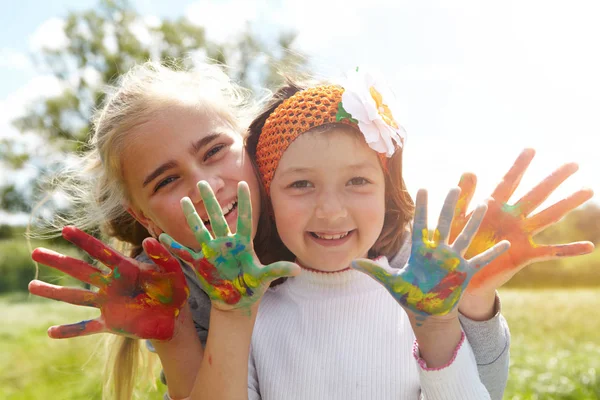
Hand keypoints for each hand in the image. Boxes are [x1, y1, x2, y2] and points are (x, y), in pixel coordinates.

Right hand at [29, 226, 188, 339]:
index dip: (84, 240)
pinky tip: (51, 332)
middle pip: (81, 270)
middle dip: (59, 261)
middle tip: (36, 252)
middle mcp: (112, 284)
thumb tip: (149, 240)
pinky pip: (87, 327)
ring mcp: (109, 304)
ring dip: (55, 292)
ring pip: (77, 297)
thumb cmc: (174, 290)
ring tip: (33, 286)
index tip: (66, 229)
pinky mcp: (111, 324)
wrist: (175, 319)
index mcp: (125, 268)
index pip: (101, 251)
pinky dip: (70, 330)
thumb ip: (162, 255)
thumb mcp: (172, 270)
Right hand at [159, 181, 299, 311]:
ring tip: (184, 200)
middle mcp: (226, 244)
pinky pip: (185, 254)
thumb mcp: (264, 278)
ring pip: (200, 230)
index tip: (243, 183)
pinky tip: (160, 237)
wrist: (237, 300)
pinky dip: (173, 247)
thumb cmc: (253, 286)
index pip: (245, 219)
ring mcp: (212, 252)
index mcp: (243, 244)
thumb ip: (278, 270)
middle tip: (202, 183)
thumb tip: (298, 269)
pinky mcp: (201, 264)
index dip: (244, 202)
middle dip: (210, 202)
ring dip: (192, 217)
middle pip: (218, 219)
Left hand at [352, 188, 509, 321]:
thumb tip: (351, 262)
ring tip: (485, 204)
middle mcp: (438, 252)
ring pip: (466, 236)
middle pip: (445, 224)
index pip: (420, 225)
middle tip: (456, 186)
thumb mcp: (391, 283)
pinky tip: (506, 243)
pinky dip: (492, 253)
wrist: (427, 313)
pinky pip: (481, 261)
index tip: (422, 188)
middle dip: (450, 206)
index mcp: (421, 252)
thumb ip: (374, 271)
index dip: (421, 208)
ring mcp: (453, 261)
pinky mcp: (465, 274)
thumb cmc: (409, 296)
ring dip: (475, 222)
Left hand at [450, 148, 593, 295]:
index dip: (519, 167)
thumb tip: (470, 171)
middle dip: (553, 179)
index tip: (531, 149)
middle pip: (536, 194)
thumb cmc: (456, 243)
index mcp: (493, 207)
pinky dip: (569, 249)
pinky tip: (589, 246)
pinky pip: (549, 251)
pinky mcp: (523, 255)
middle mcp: (511, 218)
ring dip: (567, 204)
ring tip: (587, 190)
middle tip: (574, 164)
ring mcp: (520, 236)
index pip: (508, 182)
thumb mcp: (456, 218)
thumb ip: (463, 197)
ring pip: (548, 216)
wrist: (457, 273)